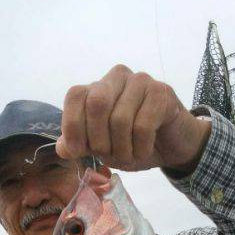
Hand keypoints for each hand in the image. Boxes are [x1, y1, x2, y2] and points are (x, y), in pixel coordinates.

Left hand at [55, 65, 210, 172]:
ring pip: (120, 118)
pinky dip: (141, 148)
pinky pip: (143, 125)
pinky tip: (144, 151)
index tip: (79, 152)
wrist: (172, 145)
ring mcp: (141, 82)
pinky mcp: (161, 93)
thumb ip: (80, 145)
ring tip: (129, 156)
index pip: (75, 96)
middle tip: (109, 155)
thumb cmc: (133, 144)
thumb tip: (62, 148)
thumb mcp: (102, 149)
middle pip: (97, 103)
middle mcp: (117, 77)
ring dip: (123, 149)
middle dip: (100, 139)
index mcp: (97, 87)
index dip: (72, 125)